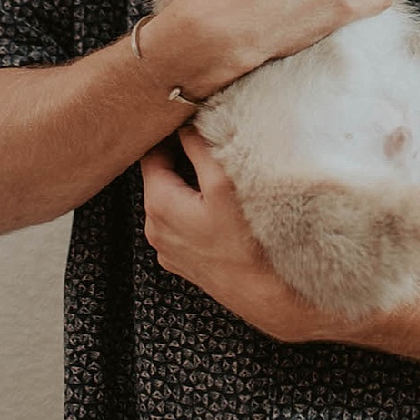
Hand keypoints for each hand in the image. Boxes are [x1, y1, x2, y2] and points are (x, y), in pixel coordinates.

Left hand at [139, 127, 335, 342]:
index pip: (151, 154)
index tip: (192, 123)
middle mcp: (155, 228)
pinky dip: (196, 211)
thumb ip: (199, 147)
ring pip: (173, 201)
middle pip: (161, 177)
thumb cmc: (248, 241)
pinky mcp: (184, 262)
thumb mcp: (223, 183)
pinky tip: (222, 212)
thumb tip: (186, 123)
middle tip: (212, 148)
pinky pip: (183, 224)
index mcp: (158, 204)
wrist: (267, 296)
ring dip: (190, 187)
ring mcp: (168, 248)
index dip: (170, 135)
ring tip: (220, 180)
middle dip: (182, 161)